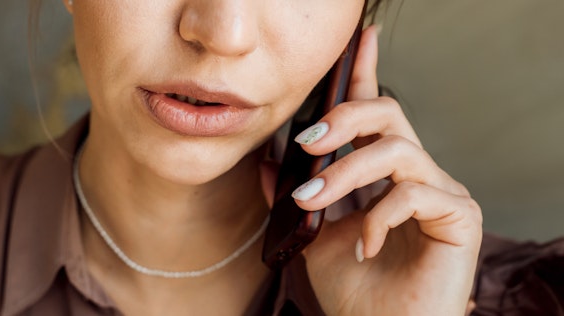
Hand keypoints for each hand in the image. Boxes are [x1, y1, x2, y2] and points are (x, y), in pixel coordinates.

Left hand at [259, 25, 482, 314]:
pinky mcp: (460, 217)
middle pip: (390, 115)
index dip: (366, 75)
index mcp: (384, 175)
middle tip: (308, 142)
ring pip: (397, 151)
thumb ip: (297, 196)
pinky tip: (363, 247)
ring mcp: (441, 194)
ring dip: (346, 173)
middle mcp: (416, 175)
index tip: (359, 41)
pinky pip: (414, 195)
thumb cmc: (356, 291)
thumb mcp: (313, 236)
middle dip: (344, 118)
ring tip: (313, 204)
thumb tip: (270, 162)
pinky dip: (378, 219)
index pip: (375, 115)